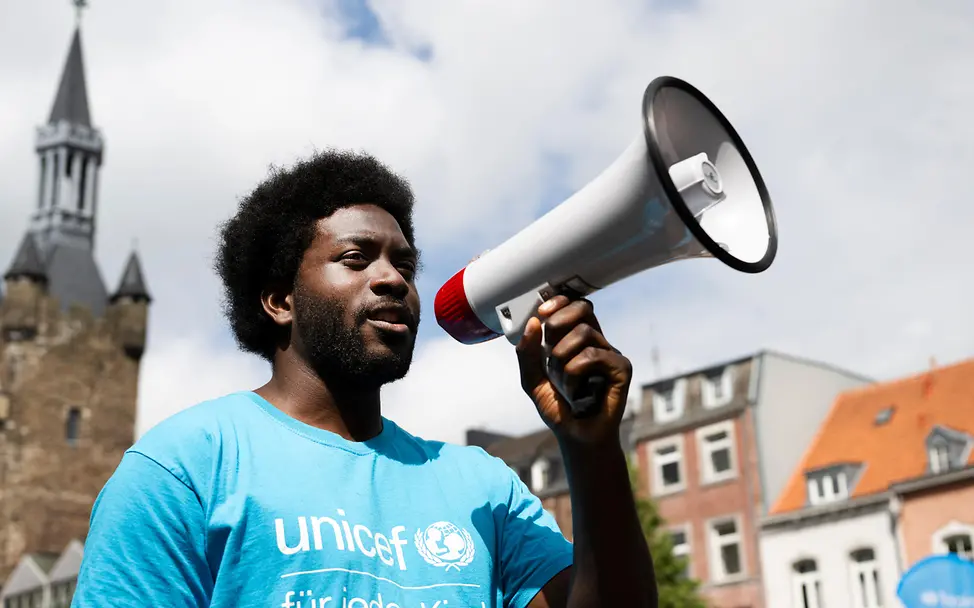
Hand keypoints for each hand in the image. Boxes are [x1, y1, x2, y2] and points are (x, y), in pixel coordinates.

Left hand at [515, 295, 631, 445]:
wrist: (576, 437)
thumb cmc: (559, 408)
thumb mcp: (532, 379)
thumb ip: (527, 353)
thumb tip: (532, 323)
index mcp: (578, 340)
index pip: (574, 306)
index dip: (560, 302)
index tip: (541, 312)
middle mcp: (597, 342)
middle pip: (583, 309)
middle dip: (558, 322)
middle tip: (547, 349)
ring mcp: (610, 354)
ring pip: (583, 333)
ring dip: (561, 358)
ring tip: (562, 382)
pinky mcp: (622, 368)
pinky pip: (593, 355)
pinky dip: (575, 373)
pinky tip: (575, 392)